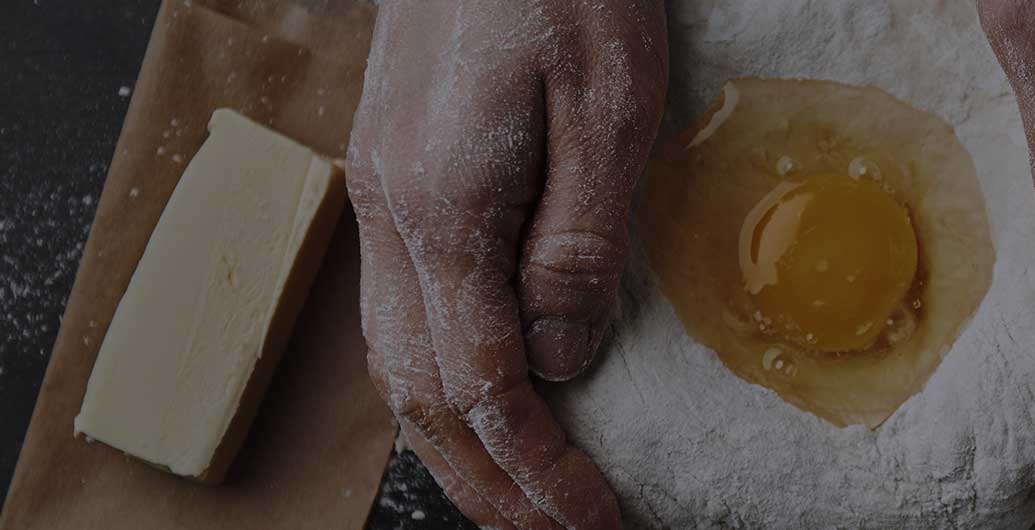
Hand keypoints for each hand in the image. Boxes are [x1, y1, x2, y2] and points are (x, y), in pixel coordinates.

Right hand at [346, 2, 665, 528]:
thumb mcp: (606, 106)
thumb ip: (578, 240)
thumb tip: (559, 362)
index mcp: (442, 208)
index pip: (482, 387)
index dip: (539, 471)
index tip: (595, 522)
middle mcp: (390, 216)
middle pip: (422, 398)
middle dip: (491, 489)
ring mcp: (381, 199)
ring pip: (396, 365)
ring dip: (455, 451)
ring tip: (518, 505)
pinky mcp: (395, 180)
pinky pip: (401, 317)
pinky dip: (436, 388)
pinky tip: (477, 408)